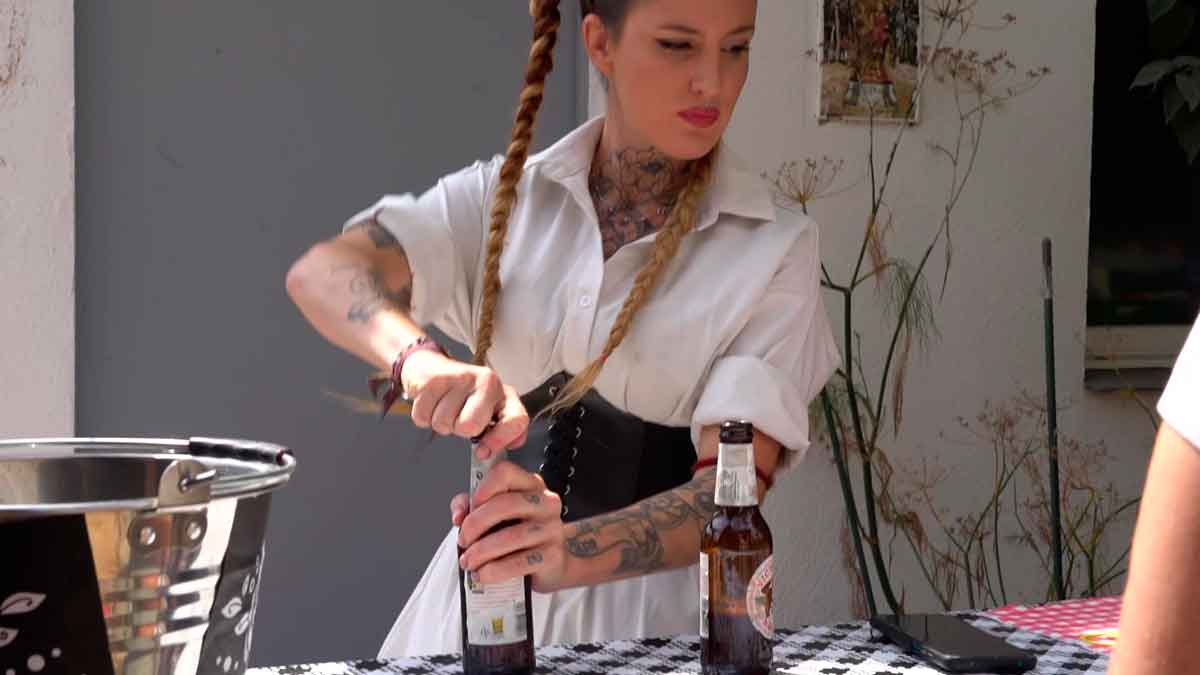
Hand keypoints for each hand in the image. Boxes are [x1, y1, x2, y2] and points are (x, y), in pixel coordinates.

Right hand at [401, 350, 527, 456]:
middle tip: (459, 418)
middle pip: (470, 426)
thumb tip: (498, 449)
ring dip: (440, 422)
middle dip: (460, 430)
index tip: (483, 451)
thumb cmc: (465, 395)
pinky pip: (423, 417)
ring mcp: (459, 378)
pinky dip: (424, 417)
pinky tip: (433, 403)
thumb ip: (501, 432)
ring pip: (443, 423)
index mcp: (504, 394)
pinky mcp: (433, 380)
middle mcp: (486, 382)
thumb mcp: (490, 411)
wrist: (433, 368)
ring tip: (445, 407)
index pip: (515, 421)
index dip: (500, 440)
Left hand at [451, 461, 567, 592]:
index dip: (483, 488)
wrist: (550, 565)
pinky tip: (483, 574)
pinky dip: (494, 570)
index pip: (505, 472)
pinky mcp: (552, 555)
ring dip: (481, 552)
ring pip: (510, 536)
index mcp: (530, 485)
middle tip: (463, 541)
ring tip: (468, 561)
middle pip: (505, 504)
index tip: (471, 506)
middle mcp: (545, 502)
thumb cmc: (518, 534)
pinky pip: (518, 562)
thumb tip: (458, 516)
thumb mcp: (494, 515)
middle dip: (475, 525)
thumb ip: (470, 507)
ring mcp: (552, 528)